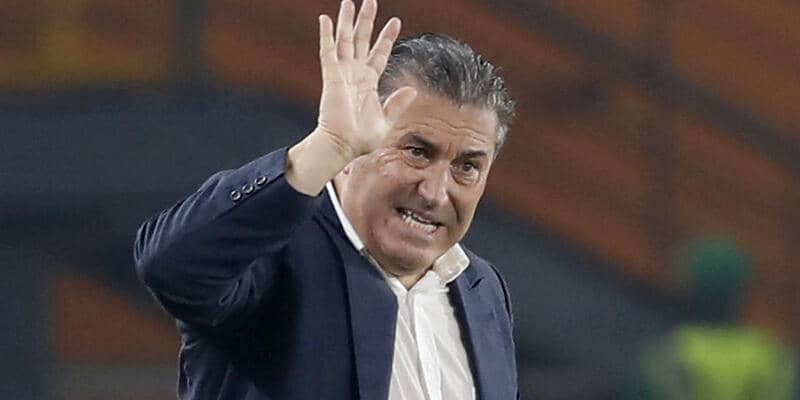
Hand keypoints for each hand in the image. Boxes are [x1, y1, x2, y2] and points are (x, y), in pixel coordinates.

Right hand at [316, 0, 417, 158]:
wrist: (343, 146)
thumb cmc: (361, 140)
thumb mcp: (386, 121)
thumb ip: (397, 104)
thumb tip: (412, 89)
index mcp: (368, 84)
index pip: (379, 54)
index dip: (386, 38)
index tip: (395, 21)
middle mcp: (354, 75)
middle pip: (361, 41)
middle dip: (366, 21)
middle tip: (370, 1)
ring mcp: (342, 74)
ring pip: (345, 41)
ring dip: (347, 21)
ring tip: (350, 1)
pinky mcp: (331, 77)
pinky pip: (327, 52)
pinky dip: (326, 35)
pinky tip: (325, 18)